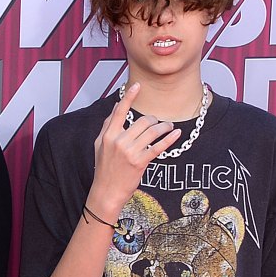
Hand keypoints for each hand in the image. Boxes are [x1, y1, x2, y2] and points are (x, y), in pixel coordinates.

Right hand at [88, 83, 181, 219]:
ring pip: (152, 131)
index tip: (138, 85)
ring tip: (169, 127)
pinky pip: (159, 146)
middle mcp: (119, 141)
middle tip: (159, 123)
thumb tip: (115, 108)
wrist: (106, 191)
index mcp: (108, 135)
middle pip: (142, 121)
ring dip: (164, 127)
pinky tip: (176, 133)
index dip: (129, 97)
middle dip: (154, 120)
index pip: (119, 111)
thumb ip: (107, 126)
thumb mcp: (99, 146)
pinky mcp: (141, 161)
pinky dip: (170, 138)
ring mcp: (130, 151)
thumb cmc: (104, 168)